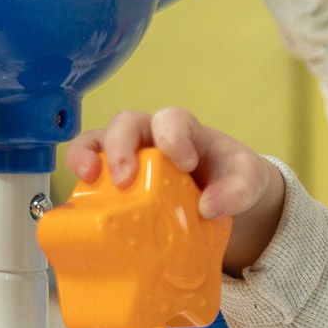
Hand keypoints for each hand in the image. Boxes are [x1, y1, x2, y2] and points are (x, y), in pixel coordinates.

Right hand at [66, 107, 285, 273]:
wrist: (223, 196)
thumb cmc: (230, 177)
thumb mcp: (248, 180)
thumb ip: (240, 189)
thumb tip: (208, 207)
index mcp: (184, 130)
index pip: (171, 119)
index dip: (173, 137)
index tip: (185, 163)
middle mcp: (150, 137)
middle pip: (126, 123)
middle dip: (121, 147)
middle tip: (126, 180)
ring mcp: (128, 157)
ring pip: (96, 141)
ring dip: (86, 155)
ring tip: (88, 179)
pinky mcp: (113, 182)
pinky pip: (88, 174)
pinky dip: (79, 185)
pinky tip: (79, 205)